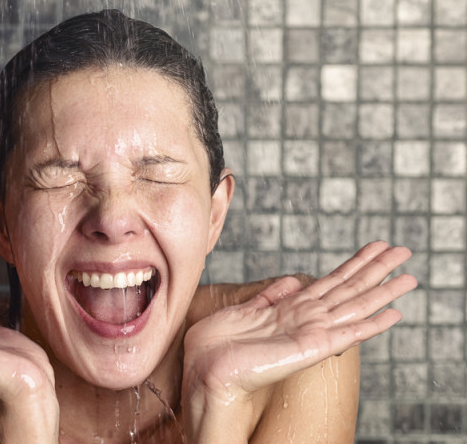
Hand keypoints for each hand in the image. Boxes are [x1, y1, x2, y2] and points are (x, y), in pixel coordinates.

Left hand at [182, 242, 415, 439]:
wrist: (206, 369)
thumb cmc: (216, 346)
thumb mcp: (243, 310)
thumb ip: (269, 297)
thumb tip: (291, 282)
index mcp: (291, 309)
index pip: (331, 281)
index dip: (354, 263)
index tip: (376, 247)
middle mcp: (306, 320)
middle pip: (350, 289)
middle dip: (377, 269)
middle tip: (405, 251)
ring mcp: (311, 333)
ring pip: (355, 305)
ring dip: (384, 291)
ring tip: (410, 276)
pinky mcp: (312, 347)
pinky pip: (348, 333)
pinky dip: (372, 324)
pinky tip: (394, 314)